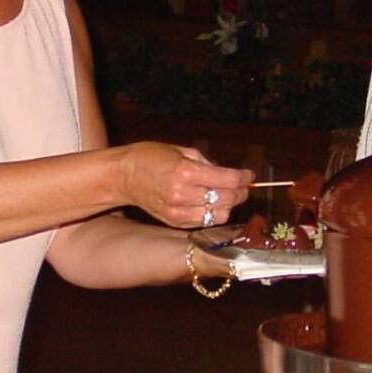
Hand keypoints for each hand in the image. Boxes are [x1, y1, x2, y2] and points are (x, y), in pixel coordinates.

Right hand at [117, 143, 253, 228]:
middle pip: (227, 199)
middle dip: (240, 192)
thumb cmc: (150, 157)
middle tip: (243, 186)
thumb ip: (205, 162)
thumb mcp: (180, 150)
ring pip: (219, 215)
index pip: (227, 179)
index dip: (244, 178)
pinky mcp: (174, 222)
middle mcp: (182, 194)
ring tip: (229, 195)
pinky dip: (214, 214)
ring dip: (229, 205)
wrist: (122, 176)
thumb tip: (227, 174)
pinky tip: (213, 204)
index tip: (249, 175)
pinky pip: (204, 222)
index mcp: (185, 172)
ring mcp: (178, 212)